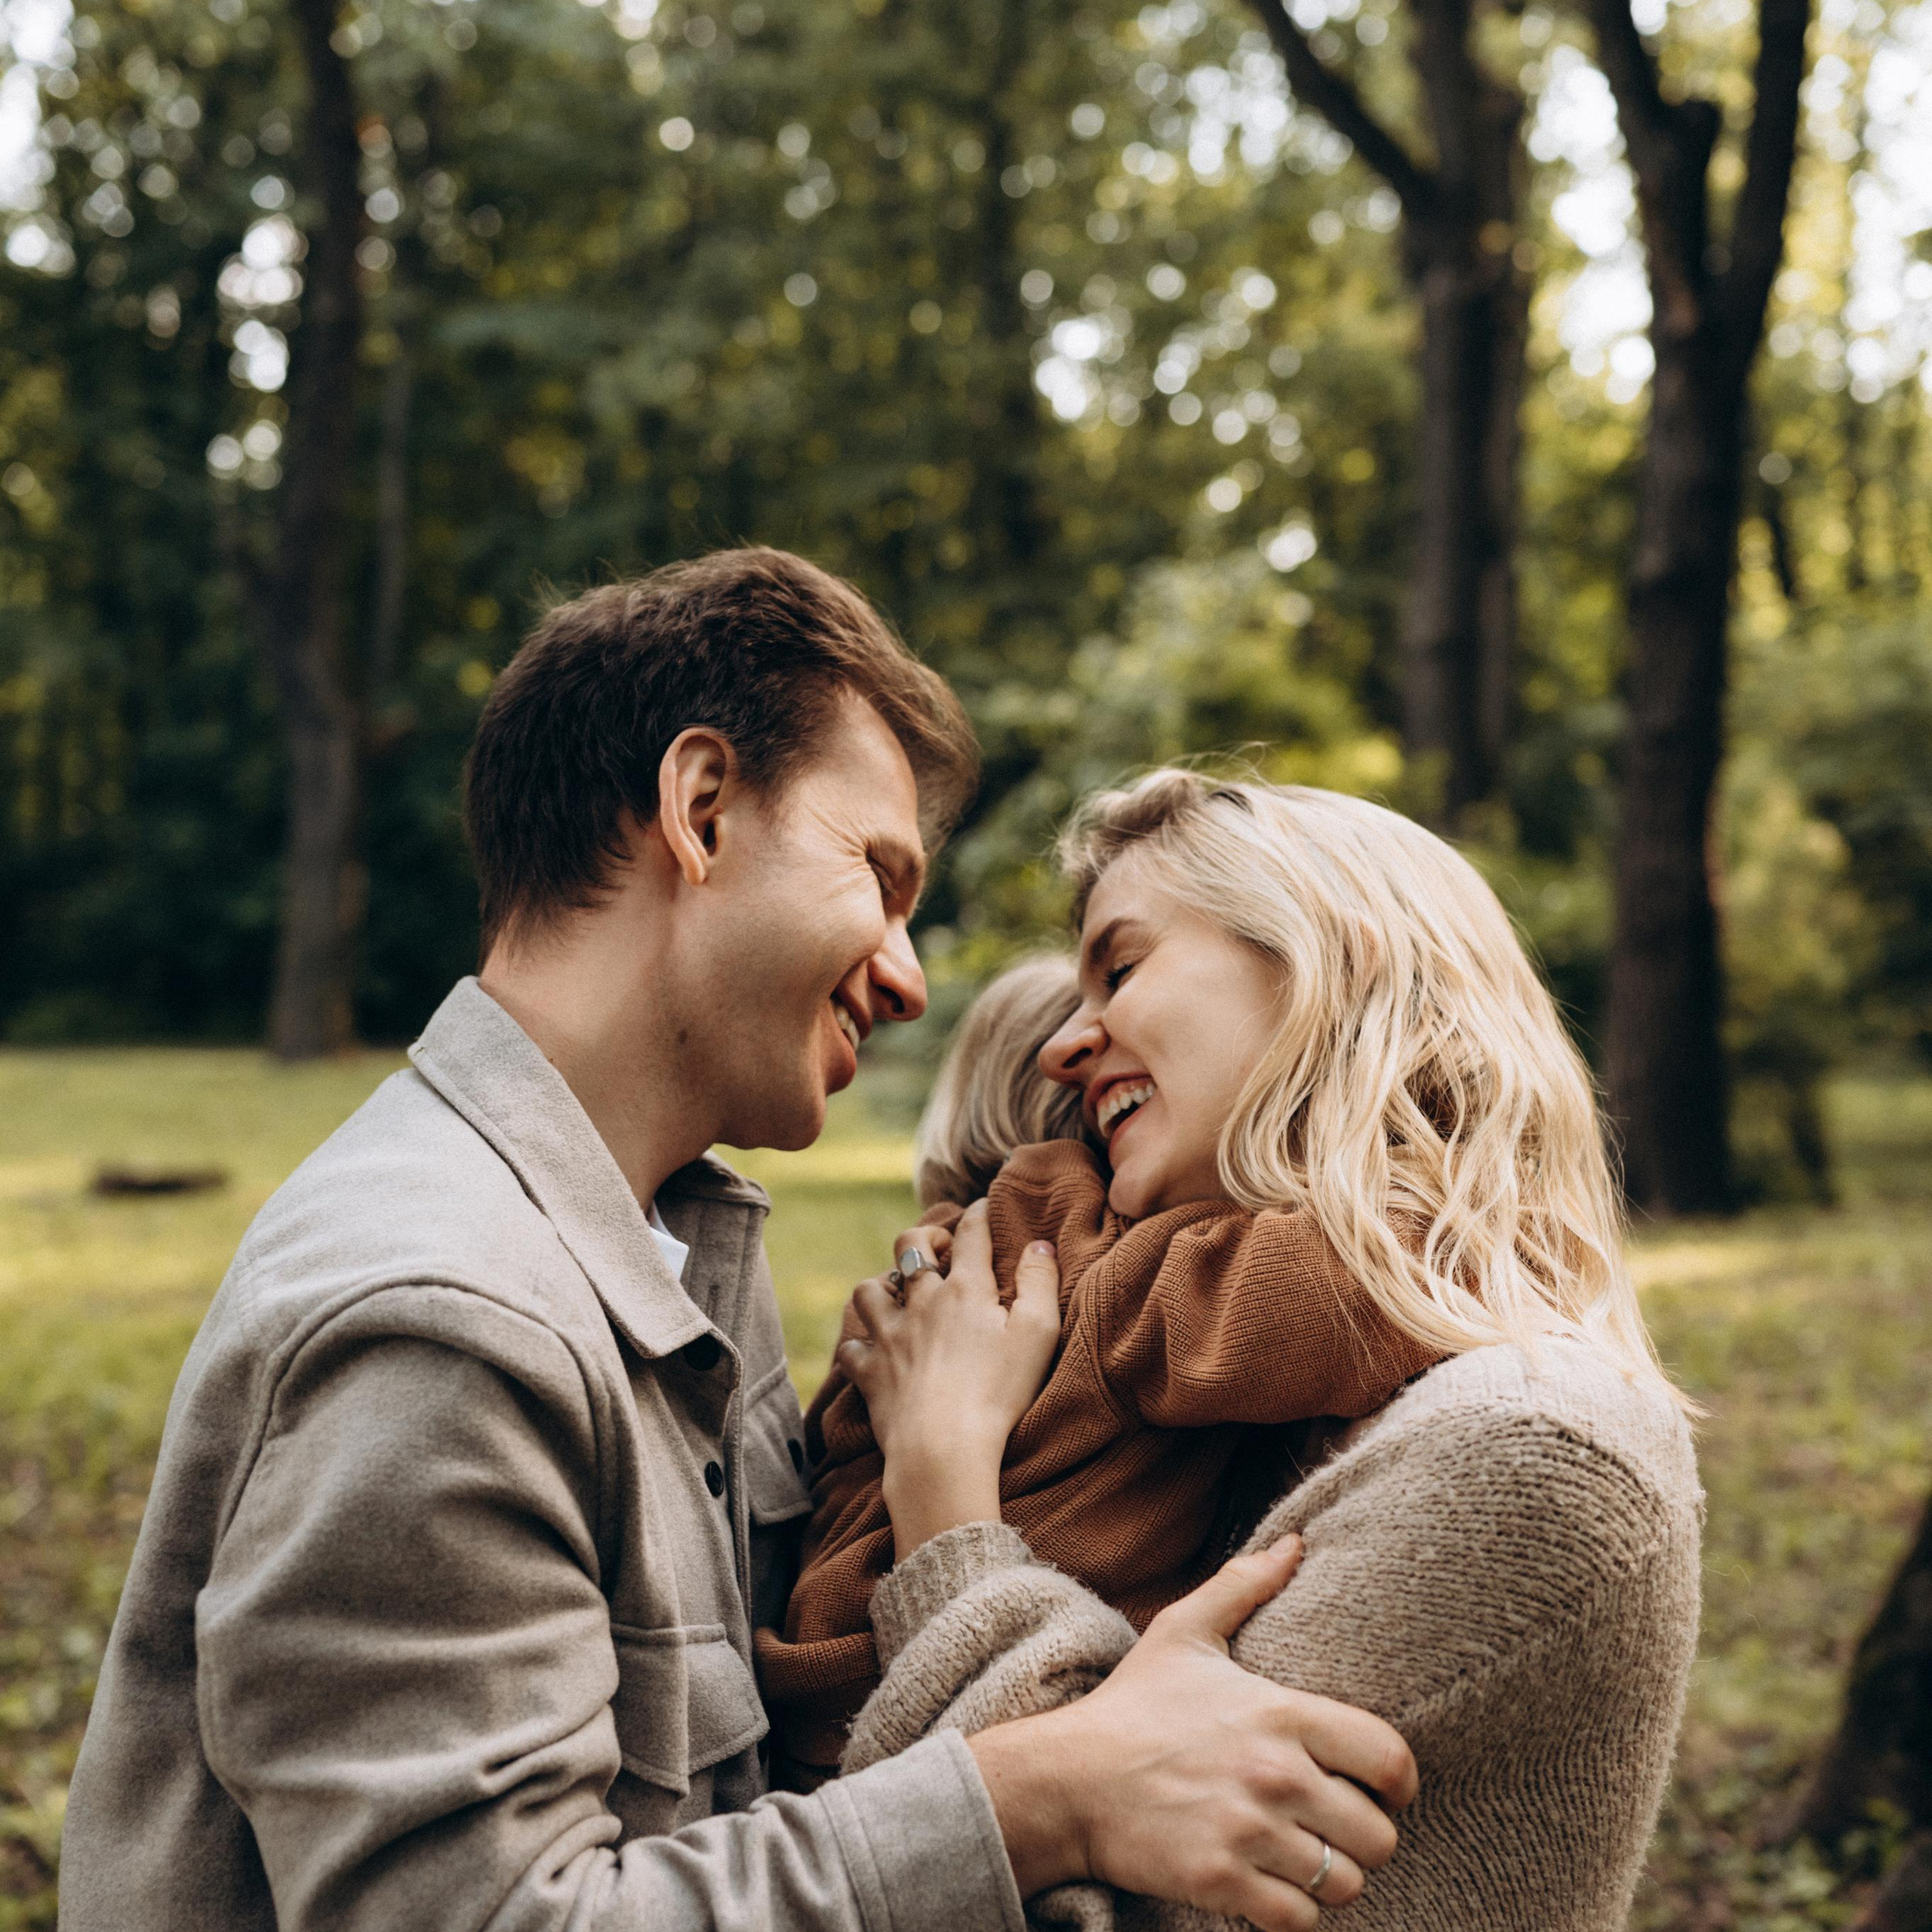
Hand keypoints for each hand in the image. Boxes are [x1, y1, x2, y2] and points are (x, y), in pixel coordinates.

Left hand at [836, 1201, 1059, 1557]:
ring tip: (898, 1295)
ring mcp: (890, 1337)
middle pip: (909, 1247)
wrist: (944, 1448)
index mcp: (966, 1289)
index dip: (979, 1214)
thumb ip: (1040, 1282)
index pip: (971, 1234)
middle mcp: (921, 1303)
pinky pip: (851, 1347)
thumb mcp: (1039, 1333)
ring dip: (882, 1286)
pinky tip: (871, 1348)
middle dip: (923, 1237)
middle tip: (939, 1250)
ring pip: (869, 1290)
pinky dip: (858, 1344)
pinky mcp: (870, 1373)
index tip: (984, 1207)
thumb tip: (1039, 1244)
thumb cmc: (1000, 1392)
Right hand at [969, 1538, 1415, 1929]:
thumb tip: (1295, 1542)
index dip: (1402, 1782)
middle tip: (1338, 1826)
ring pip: (1346, 1883)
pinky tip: (1276, 1887)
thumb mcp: (1185, 1631)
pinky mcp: (1222, 1884)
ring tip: (1308, 1856)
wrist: (1067, 1779)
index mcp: (1279, 1714)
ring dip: (1333, 1876)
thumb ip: (1244, 1585)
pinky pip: (1300, 1921)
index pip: (1389, 1758)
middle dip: (1367, 1835)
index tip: (1386, 1790)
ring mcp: (1249, 1834)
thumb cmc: (1134, 1704)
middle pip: (1378, 1835)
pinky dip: (1297, 1912)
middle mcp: (1274, 1776)